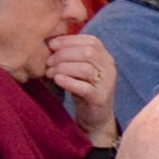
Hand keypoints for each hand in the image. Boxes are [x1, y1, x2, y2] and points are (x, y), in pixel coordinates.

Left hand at [41, 28, 118, 146]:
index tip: (51, 45)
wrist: (95, 117)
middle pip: (88, 52)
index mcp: (105, 57)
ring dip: (63, 68)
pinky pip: (85, 88)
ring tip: (50, 73)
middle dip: (64, 54)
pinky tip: (58, 80)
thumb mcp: (79, 69)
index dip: (70, 40)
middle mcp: (109, 68)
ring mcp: (107, 84)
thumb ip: (72, 55)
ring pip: (86, 69)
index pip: (91, 41)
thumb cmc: (83, 89)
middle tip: (48, 62)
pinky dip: (69, 82)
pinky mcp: (100, 98)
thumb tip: (50, 41)